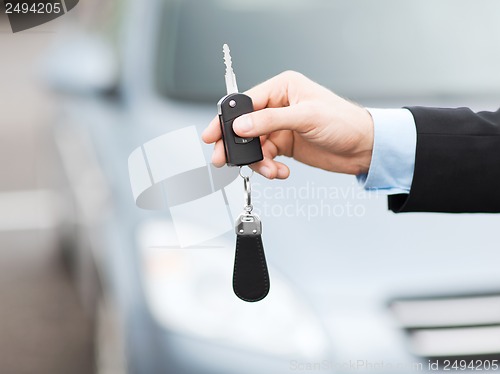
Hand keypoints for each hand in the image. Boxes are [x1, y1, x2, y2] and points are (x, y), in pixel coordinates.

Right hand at [202, 71, 373, 178]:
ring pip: (254, 145)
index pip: (246, 102)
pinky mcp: (285, 145)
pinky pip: (266, 157)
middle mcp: (279, 106)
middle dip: (236, 144)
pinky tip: (280, 171)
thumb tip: (241, 125)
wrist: (363, 148)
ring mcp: (281, 127)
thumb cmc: (344, 122)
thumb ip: (270, 121)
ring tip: (270, 170)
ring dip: (258, 161)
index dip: (227, 119)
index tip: (214, 134)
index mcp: (283, 88)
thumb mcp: (306, 117)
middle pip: (245, 125)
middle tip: (224, 158)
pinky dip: (269, 167)